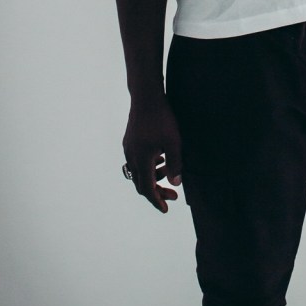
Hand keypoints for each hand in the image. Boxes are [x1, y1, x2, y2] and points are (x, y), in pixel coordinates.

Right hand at [122, 93, 182, 212]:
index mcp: (142, 160)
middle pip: (141, 183)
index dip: (157, 201)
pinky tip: (160, 158)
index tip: (166, 209)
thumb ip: (176, 164)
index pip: (147, 189)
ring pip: (139, 172)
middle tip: (173, 195)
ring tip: (169, 172)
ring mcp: (129, 148)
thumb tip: (176, 183)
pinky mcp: (129, 141)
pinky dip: (148, 166)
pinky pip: (137, 161)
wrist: (146, 97)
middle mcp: (132, 157)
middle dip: (157, 192)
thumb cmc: (162, 119)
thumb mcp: (174, 142)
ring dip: (153, 177)